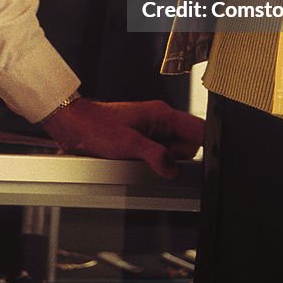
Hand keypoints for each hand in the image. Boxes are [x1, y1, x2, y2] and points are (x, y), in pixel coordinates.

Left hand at [42, 98, 203, 177]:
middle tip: (156, 159)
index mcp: (161, 113)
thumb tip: (173, 169)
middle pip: (186, 144)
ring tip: (140, 158)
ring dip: (162, 160)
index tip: (205, 157)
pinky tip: (137, 161)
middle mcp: (159, 120)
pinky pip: (158, 154)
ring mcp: (151, 130)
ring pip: (172, 151)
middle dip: (175, 157)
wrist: (76, 127)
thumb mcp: (128, 144)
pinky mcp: (143, 139)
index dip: (203, 143)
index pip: (196, 128)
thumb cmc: (97, 126)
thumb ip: (156, 156)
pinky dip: (153, 161)